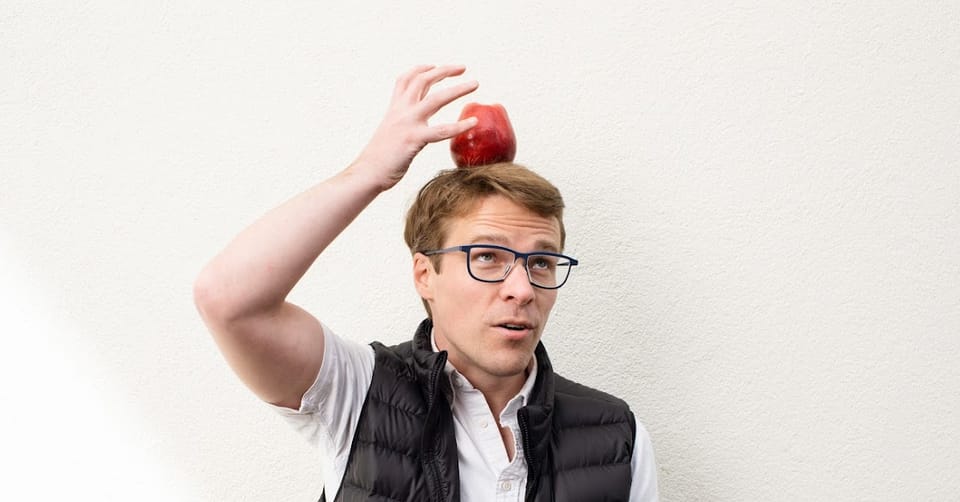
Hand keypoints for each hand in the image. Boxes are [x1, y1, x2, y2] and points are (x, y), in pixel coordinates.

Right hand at [351, 64, 478, 190]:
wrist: (366, 173)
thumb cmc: (379, 158)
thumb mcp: (389, 132)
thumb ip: (401, 122)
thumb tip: (413, 122)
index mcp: (393, 109)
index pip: (406, 79)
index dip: (421, 69)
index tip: (434, 65)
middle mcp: (400, 111)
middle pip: (423, 80)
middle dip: (444, 70)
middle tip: (464, 67)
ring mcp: (407, 124)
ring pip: (436, 99)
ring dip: (457, 89)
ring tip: (475, 84)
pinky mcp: (413, 140)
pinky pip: (441, 131)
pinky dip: (459, 126)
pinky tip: (473, 122)